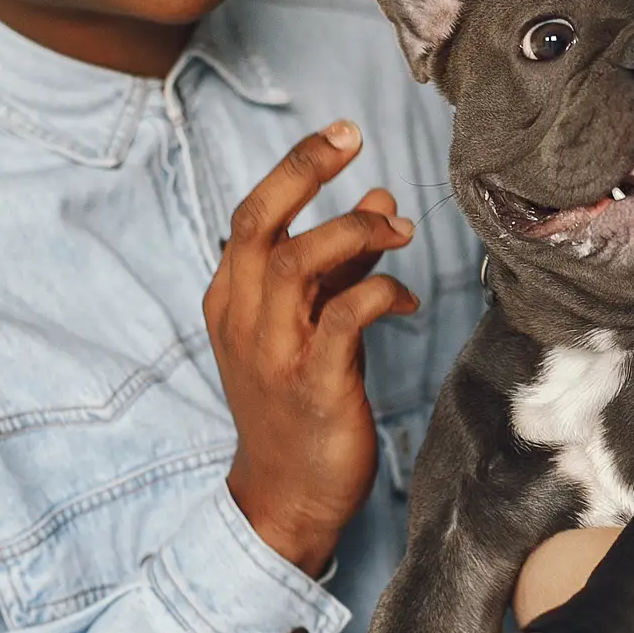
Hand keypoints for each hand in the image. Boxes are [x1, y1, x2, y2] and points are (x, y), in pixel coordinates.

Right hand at [206, 120, 418, 575]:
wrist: (287, 496)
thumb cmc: (299, 403)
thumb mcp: (307, 325)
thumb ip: (338, 265)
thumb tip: (378, 198)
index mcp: (230, 300)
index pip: (250, 216)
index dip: (295, 168)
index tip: (340, 135)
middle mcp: (242, 320)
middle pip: (258, 224)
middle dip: (304, 171)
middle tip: (351, 140)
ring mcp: (272, 353)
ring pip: (295, 263)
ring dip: (351, 232)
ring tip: (397, 229)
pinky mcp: (311, 385)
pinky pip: (342, 320)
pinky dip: (377, 292)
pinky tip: (403, 297)